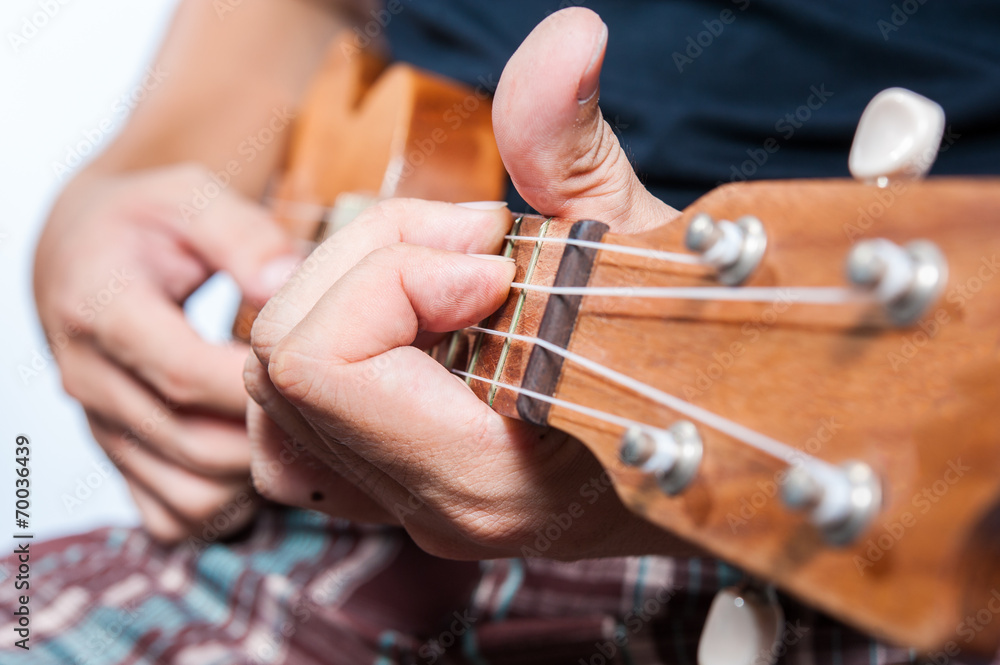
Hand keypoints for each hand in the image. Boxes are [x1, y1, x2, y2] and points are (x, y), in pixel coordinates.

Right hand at [35, 164, 299, 541]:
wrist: (85, 250)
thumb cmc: (146, 219)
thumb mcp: (192, 197)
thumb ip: (243, 236)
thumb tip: (286, 283)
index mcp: (102, 312)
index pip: (186, 375)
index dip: (261, 386)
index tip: (321, 370)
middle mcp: (91, 380)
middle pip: (194, 443)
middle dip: (273, 433)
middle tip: (332, 404)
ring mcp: (102, 427)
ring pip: (188, 493)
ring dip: (256, 475)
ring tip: (303, 430)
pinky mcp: (119, 456)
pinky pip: (173, 513)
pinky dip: (228, 504)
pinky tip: (262, 457)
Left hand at [244, 7, 700, 558]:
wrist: (708, 455)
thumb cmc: (691, 368)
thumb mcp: (638, 249)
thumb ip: (577, 147)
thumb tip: (568, 35)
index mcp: (482, 476)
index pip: (320, 366)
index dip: (394, 275)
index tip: (494, 257)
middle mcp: (428, 509)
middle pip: (280, 364)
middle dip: (367, 268)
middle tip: (473, 245)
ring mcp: (406, 508)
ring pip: (271, 397)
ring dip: (344, 304)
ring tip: (440, 277)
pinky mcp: (398, 491)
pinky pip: (299, 424)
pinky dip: (334, 350)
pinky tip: (413, 317)